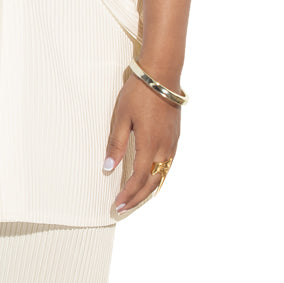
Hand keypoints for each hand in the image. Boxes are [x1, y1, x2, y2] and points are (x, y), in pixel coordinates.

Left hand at [103, 73, 180, 213]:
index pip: (138, 179)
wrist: (162, 74)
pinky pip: (167, 165)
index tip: (117, 204)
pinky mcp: (175, 138)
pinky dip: (157, 178)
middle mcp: (164, 148)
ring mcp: (172, 143)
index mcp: (149, 145)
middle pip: (152, 183)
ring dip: (148, 190)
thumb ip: (115, 144)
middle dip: (137, 198)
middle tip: (123, 207)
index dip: (127, 194)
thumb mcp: (121, 117)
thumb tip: (108, 167)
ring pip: (162, 176)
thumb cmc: (139, 93)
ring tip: (134, 198)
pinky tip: (149, 179)